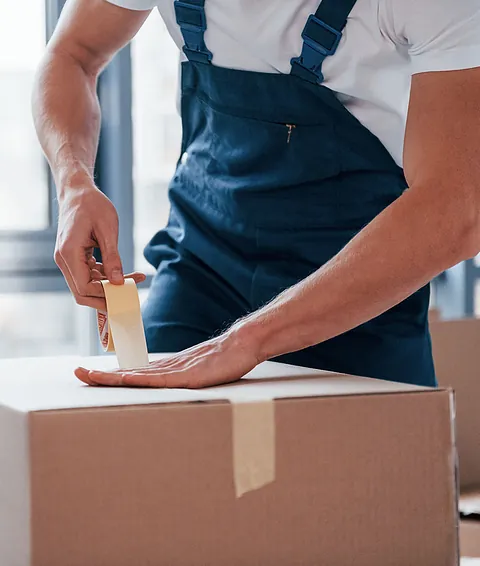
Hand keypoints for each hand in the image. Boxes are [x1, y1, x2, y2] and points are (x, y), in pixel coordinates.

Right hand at [55, 183, 144, 309]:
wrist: (78, 192)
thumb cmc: (93, 205)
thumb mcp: (108, 230)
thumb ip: (112, 257)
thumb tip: (118, 282)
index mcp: (69, 253)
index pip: (84, 287)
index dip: (104, 294)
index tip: (125, 291)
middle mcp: (64, 259)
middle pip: (82, 292)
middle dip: (106, 297)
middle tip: (129, 295)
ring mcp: (67, 259)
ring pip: (86, 285)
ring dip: (108, 286)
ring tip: (134, 279)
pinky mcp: (74, 257)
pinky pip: (88, 275)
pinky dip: (104, 277)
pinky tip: (122, 272)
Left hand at [74, 328, 260, 387]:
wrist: (242, 344)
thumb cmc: (224, 359)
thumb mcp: (200, 372)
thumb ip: (185, 377)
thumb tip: (173, 385)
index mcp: (169, 368)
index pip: (134, 373)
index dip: (111, 373)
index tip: (91, 373)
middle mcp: (167, 368)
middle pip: (129, 372)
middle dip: (102, 374)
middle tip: (77, 372)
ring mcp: (177, 371)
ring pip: (137, 375)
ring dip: (111, 376)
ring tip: (89, 375)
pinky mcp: (188, 376)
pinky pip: (159, 380)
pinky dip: (138, 381)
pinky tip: (123, 380)